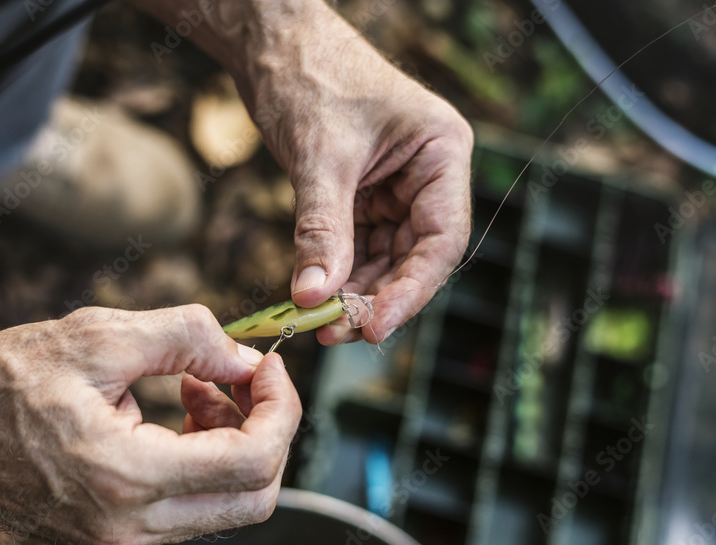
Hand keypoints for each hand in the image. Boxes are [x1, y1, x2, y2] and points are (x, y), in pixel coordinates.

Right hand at [0, 306, 301, 544]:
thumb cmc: (0, 378)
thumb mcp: (99, 335)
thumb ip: (188, 337)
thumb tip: (247, 358)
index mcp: (125, 475)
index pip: (253, 462)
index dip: (280, 409)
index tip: (267, 366)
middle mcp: (127, 525)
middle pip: (253, 498)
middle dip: (266, 431)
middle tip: (240, 378)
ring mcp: (117, 539)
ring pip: (224, 507)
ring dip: (233, 443)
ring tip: (196, 386)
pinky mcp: (108, 536)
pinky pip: (186, 508)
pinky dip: (201, 460)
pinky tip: (175, 413)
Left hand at [237, 2, 473, 344]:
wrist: (273, 42)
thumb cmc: (308, 77)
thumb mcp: (319, 159)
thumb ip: (321, 231)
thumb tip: (314, 299)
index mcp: (442, 153)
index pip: (440, 240)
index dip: (410, 291)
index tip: (374, 328)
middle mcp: (428, 174)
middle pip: (415, 257)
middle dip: (376, 297)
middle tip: (335, 332)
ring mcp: (398, 186)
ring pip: (386, 257)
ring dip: (355, 292)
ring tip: (318, 322)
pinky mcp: (367, 193)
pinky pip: (360, 245)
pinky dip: (339, 272)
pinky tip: (315, 296)